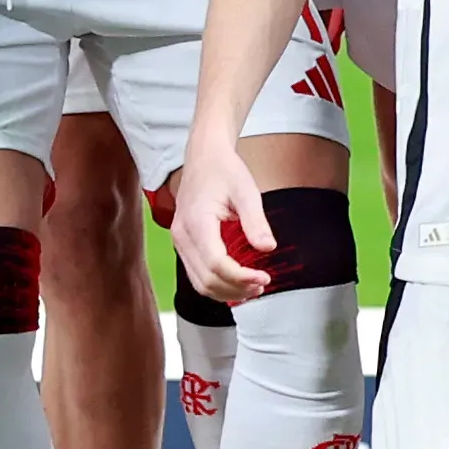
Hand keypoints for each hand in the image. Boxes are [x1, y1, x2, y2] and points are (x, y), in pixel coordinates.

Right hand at [167, 137, 276, 303]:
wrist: (204, 156)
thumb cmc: (223, 170)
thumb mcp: (246, 190)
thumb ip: (256, 220)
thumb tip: (268, 247)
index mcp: (197, 222)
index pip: (216, 264)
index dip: (241, 277)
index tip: (264, 277)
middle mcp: (183, 235)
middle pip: (206, 279)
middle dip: (236, 289)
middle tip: (262, 285)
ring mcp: (180, 241)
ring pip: (199, 283)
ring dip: (226, 292)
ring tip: (253, 288)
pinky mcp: (184, 244)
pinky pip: (197, 274)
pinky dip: (217, 285)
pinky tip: (237, 283)